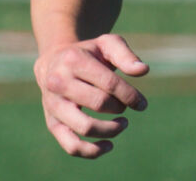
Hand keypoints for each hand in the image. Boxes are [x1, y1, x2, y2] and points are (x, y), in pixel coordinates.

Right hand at [33, 33, 149, 158]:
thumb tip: (143, 70)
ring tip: (122, 124)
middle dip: (120, 108)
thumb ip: (125, 55)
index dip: (130, 96)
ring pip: (85, 127)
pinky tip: (109, 145)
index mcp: (73, 60)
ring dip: (110, 130)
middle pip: (99, 103)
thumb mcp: (106, 44)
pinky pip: (71, 146)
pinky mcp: (52, 123)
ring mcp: (53, 105)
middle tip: (126, 108)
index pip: (109, 84)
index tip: (142, 103)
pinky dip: (92, 151)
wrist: (53, 63)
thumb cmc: (87, 54)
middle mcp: (58, 82)